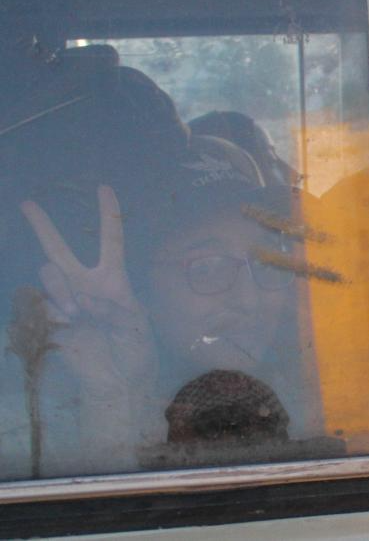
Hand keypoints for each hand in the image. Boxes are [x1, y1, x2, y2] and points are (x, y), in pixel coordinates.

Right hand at [21, 185, 155, 393]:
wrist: (116, 381)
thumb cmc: (135, 351)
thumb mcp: (138, 327)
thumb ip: (119, 309)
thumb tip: (93, 299)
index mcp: (113, 280)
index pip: (111, 241)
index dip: (108, 215)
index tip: (104, 189)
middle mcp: (85, 284)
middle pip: (60, 250)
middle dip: (43, 227)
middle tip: (28, 204)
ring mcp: (65, 301)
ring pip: (49, 275)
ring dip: (62, 289)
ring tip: (79, 313)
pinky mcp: (50, 319)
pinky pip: (41, 305)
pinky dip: (54, 312)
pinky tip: (69, 326)